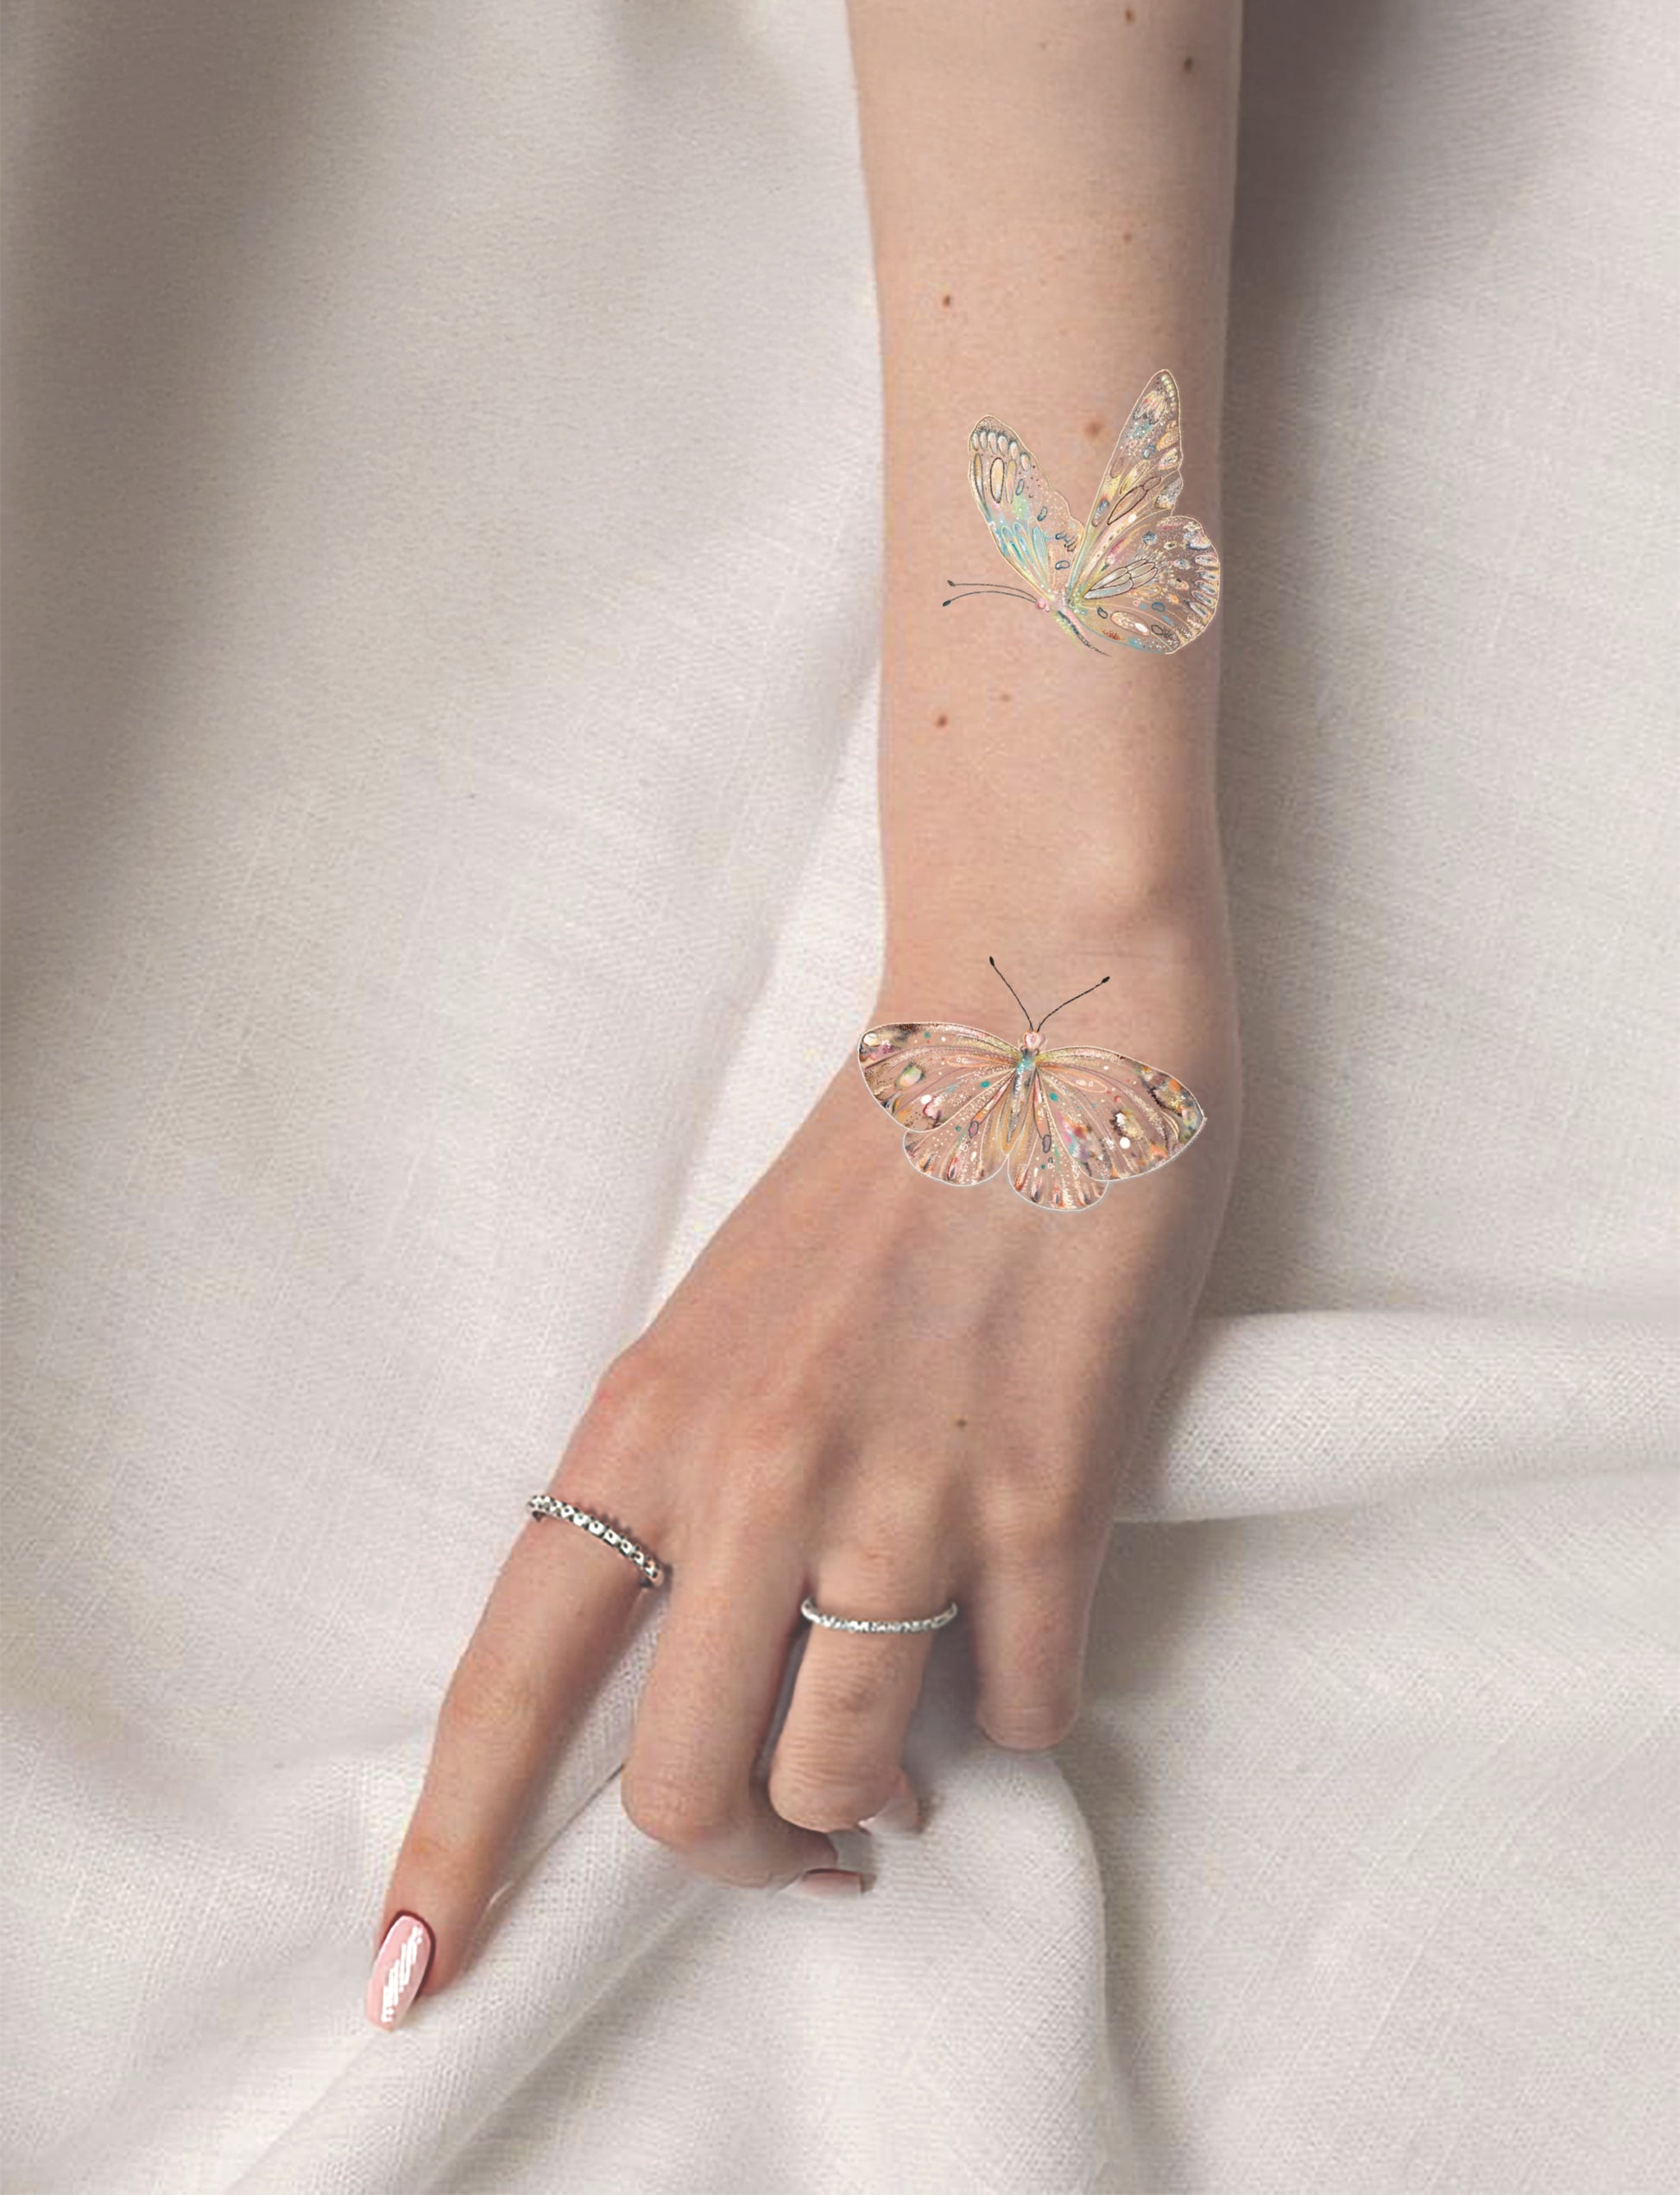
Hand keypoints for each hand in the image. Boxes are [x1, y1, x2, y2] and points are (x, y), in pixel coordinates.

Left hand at [365, 929, 1237, 2024]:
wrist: (1041, 1035)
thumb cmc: (876, 1174)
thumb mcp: (719, 1325)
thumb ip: (696, 1493)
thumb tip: (746, 1674)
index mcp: (641, 1423)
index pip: (512, 1676)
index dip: (455, 1843)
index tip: (417, 1972)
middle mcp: (749, 1474)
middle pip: (688, 1792)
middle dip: (748, 1858)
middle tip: (808, 1839)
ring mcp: (899, 1490)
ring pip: (846, 1781)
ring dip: (881, 1805)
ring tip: (919, 1755)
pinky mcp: (1048, 1495)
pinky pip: (1024, 1712)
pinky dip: (1021, 1717)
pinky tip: (1025, 1641)